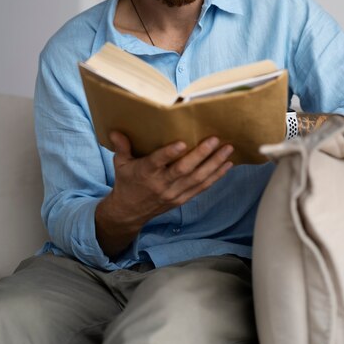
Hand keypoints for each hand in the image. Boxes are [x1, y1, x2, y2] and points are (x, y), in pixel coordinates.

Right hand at [95, 133, 233, 256]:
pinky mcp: (182, 198)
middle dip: (201, 154)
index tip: (181, 143)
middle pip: (184, 170)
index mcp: (145, 173)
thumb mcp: (121, 164)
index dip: (169, 153)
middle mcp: (161, 184)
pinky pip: (202, 187)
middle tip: (215, 140)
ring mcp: (174, 193)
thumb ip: (121, 147)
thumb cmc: (126, 182)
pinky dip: (216, 176)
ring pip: (197, 178)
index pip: (157, 162)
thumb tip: (116, 130)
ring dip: (214, 164)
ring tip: (228, 150)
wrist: (129, 212)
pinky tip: (227, 165)